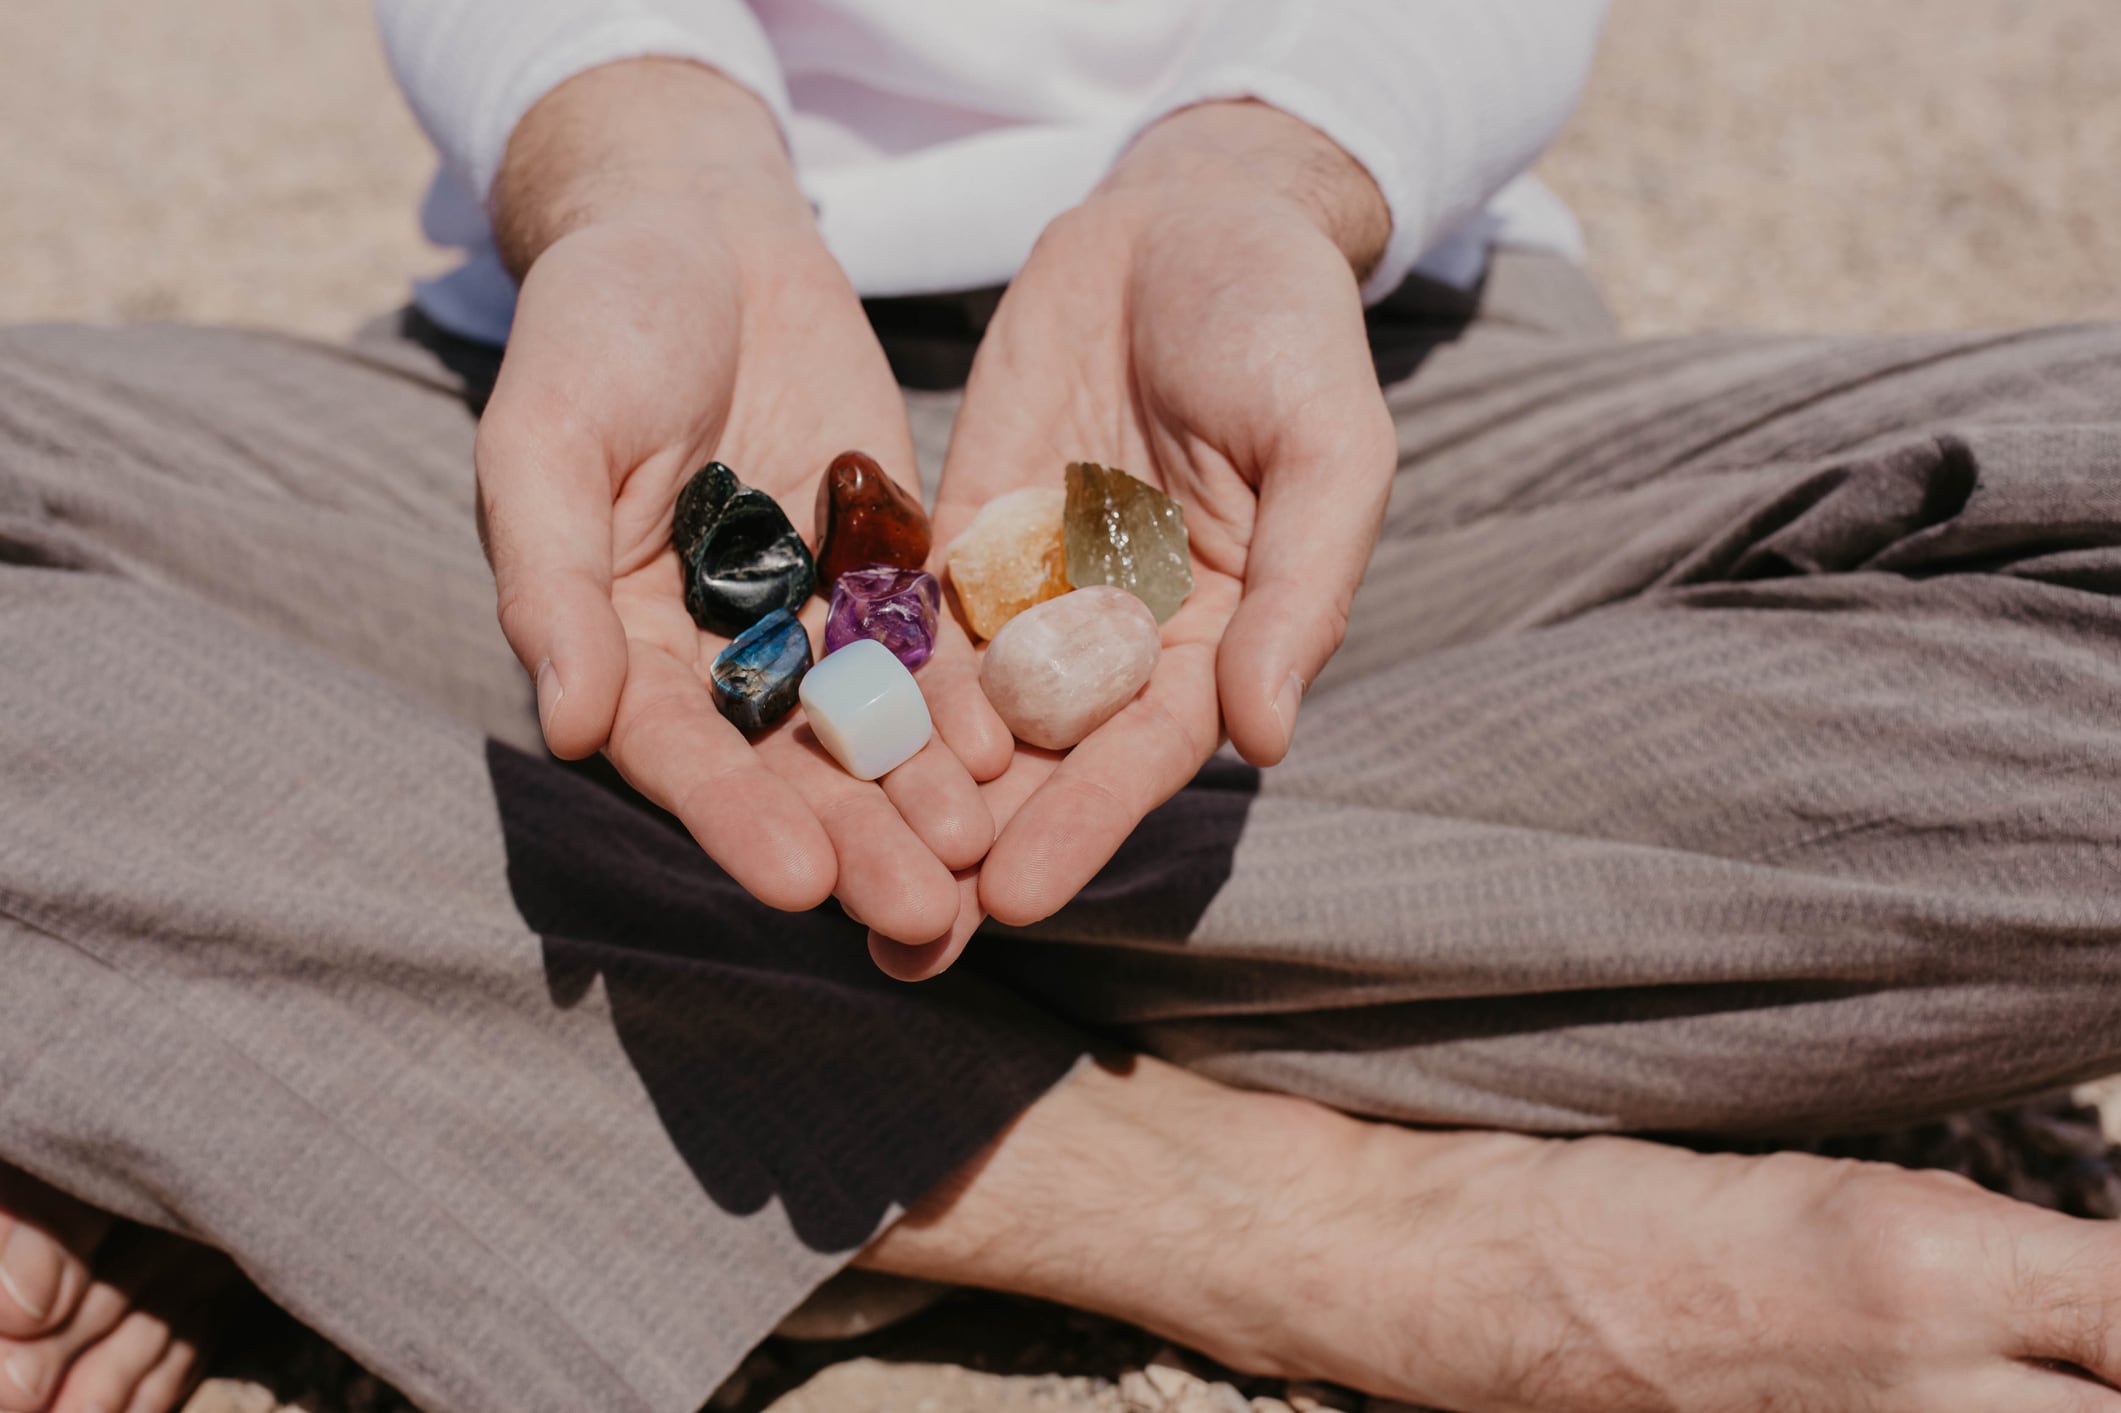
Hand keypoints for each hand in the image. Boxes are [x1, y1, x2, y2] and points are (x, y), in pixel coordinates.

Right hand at [476, 60, 989, 942]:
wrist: (700, 230)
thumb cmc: (595, 325)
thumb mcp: (549, 436)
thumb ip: (550, 582)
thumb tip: (565, 728)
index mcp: (615, 644)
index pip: (678, 753)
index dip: (735, 818)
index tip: (799, 882)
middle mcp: (713, 656)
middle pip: (787, 768)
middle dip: (854, 843)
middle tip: (922, 915)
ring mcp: (804, 617)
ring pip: (870, 728)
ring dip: (920, 798)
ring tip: (978, 862)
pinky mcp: (881, 570)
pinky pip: (929, 647)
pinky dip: (967, 703)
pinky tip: (1017, 756)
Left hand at [873, 101, 1397, 970]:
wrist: (1193, 216)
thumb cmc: (1287, 331)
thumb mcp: (1328, 449)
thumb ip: (1302, 592)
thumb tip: (1266, 739)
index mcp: (1215, 639)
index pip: (1140, 757)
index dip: (1082, 826)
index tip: (1013, 899)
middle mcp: (1117, 639)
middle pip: (1039, 764)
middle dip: (975, 851)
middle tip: (902, 940)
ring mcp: (1034, 590)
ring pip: (961, 711)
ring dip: (904, 797)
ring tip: (833, 877)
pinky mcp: (964, 535)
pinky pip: (910, 616)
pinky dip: (867, 679)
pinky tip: (803, 740)